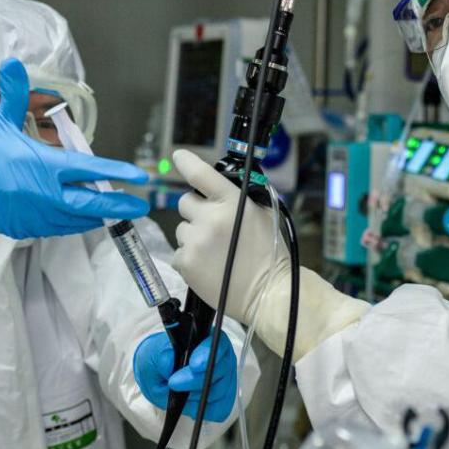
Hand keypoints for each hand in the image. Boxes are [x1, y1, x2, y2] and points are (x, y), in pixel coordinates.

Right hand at [0, 58, 148, 240]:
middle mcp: (45, 194)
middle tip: (142, 203)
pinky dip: (78, 222)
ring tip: (121, 208)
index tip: (138, 175)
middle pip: (91, 203)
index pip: (88, 169)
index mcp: (43, 166)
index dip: (116, 171)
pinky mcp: (31, 229)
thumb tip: (12, 62)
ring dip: (100, 213)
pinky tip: (90, 215)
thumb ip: (13, 95)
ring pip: (79, 218)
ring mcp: (39, 215)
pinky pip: (63, 228)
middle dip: (119, 203)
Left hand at [133, 331, 236, 422]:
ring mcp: (226, 377)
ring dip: (195, 397)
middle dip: (195, 380)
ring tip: (179, 393)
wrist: (161, 378)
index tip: (194, 364)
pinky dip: (203, 410)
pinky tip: (191, 404)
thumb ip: (161, 357)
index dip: (207, 354)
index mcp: (206, 337)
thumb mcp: (152, 355)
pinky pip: (220, 408)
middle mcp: (221, 356)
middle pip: (219, 369)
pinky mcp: (225, 396)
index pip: (216, 342)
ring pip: (219, 391)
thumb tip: (169, 362)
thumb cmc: (160, 362)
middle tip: (173, 383)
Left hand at [171, 149, 284, 324]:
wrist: (267, 292)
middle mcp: (211, 218)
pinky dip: (190, 258)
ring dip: (194, 236)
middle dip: (196, 211)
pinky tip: (208, 266)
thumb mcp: (263, 215)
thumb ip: (240, 198)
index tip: (178, 156)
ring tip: (214, 252)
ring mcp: (195, 241)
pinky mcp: (185, 262)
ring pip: (182, 229)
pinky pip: (179, 252)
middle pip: (185, 202)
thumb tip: (220, 187)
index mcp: (232, 202)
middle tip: (213, 227)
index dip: (186, 161)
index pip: (201, 174)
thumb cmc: (270, 253)